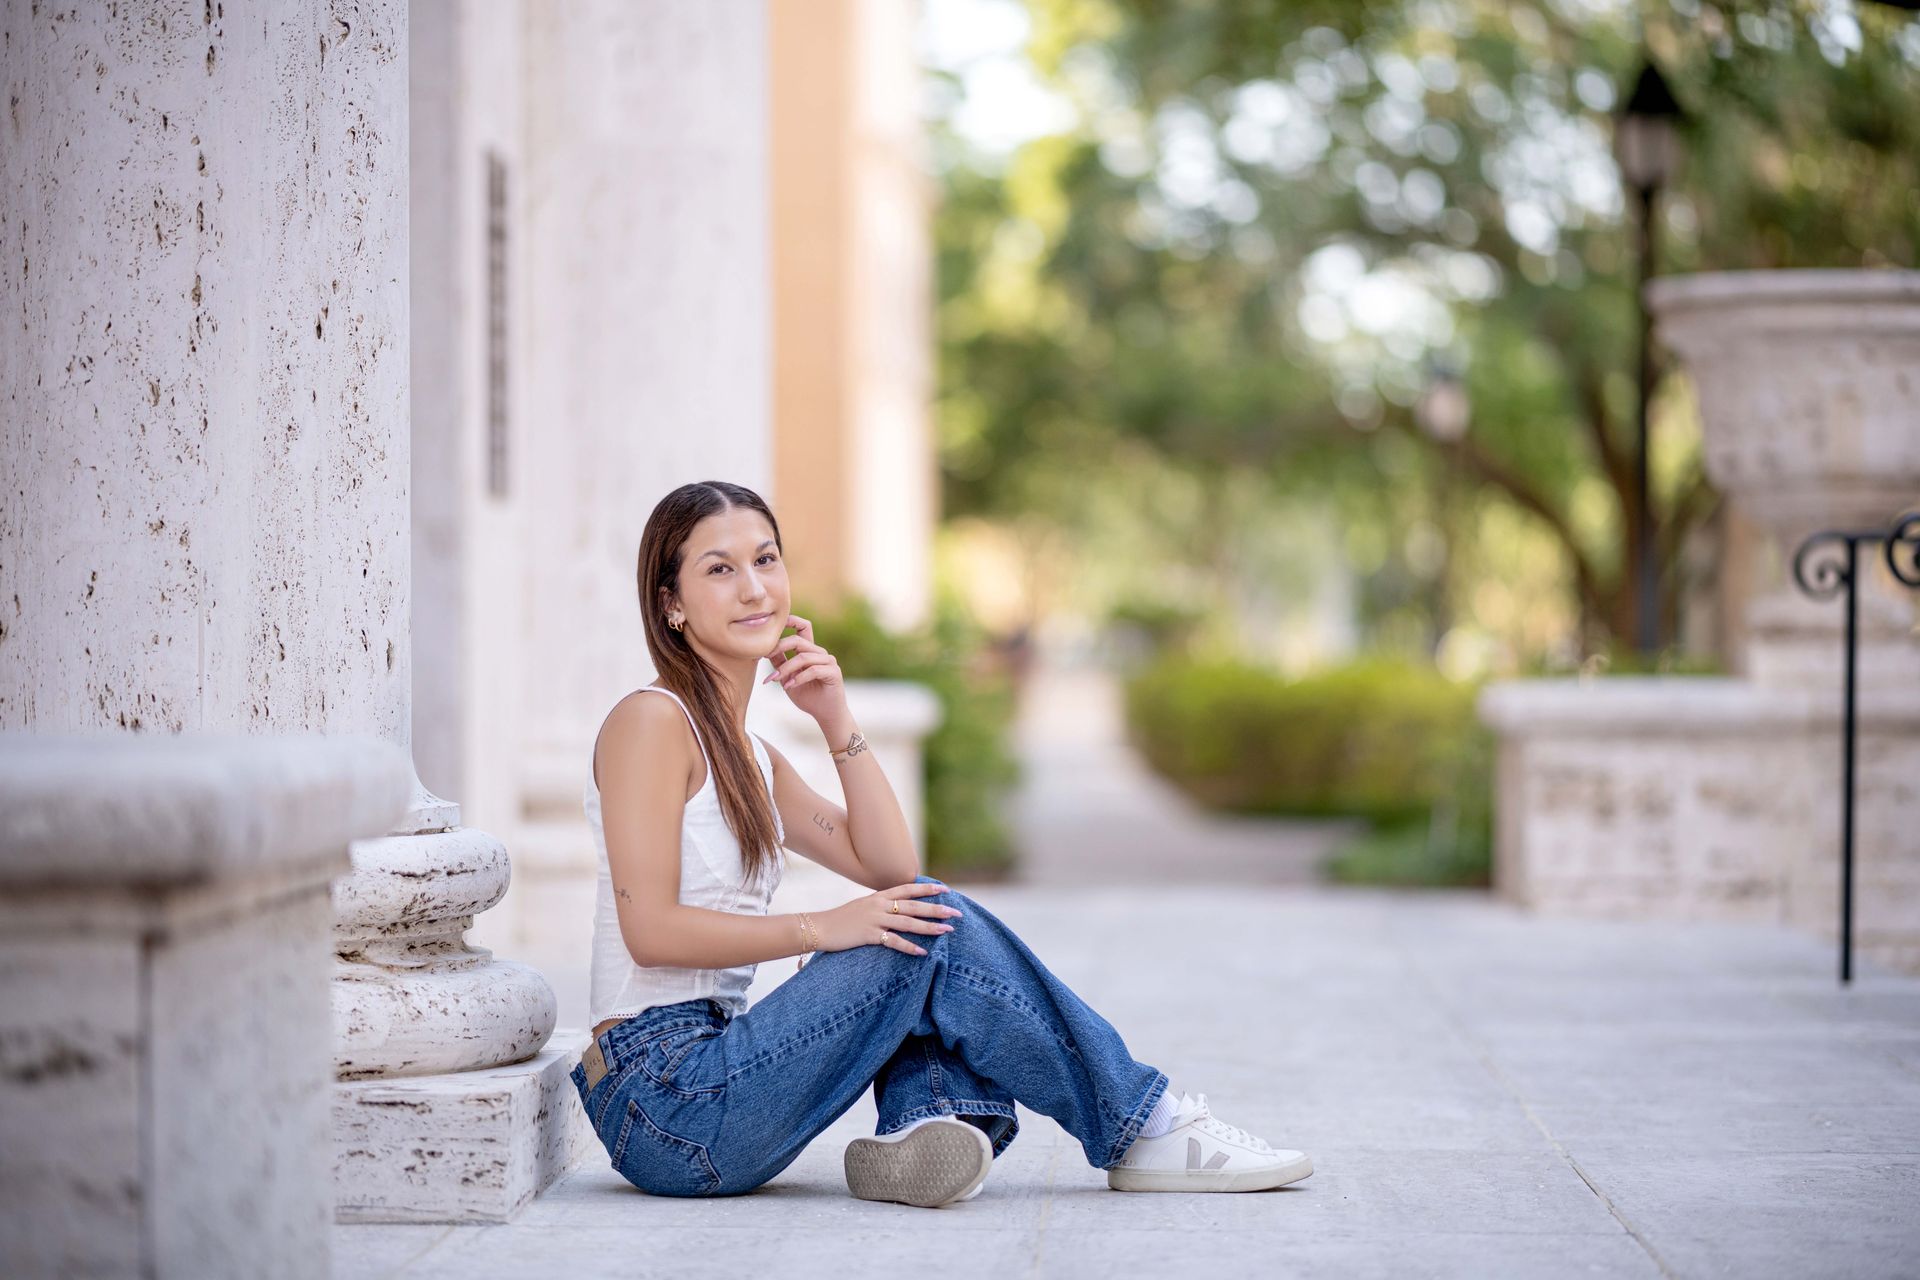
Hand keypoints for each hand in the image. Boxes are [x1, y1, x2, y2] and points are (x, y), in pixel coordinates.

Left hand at [761, 613, 849, 726]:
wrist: (825, 714)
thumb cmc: (808, 696)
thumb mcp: (788, 678)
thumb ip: (780, 663)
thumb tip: (764, 650)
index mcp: (810, 651)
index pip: (803, 627)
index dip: (791, 621)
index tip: (773, 625)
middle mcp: (820, 653)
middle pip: (798, 640)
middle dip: (779, 647)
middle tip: (764, 657)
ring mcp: (828, 661)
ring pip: (803, 656)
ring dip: (786, 668)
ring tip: (776, 679)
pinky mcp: (833, 672)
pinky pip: (813, 670)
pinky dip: (798, 678)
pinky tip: (789, 686)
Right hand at [814, 881, 963, 956]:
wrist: (820, 927)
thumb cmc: (842, 918)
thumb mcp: (863, 905)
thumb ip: (881, 905)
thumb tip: (897, 907)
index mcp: (879, 896)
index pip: (908, 889)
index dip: (927, 888)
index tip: (945, 889)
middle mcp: (879, 905)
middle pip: (913, 906)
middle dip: (936, 909)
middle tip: (956, 913)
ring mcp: (874, 919)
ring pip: (908, 922)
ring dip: (929, 927)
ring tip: (946, 931)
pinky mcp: (869, 935)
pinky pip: (893, 941)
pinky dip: (909, 947)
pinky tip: (922, 953)